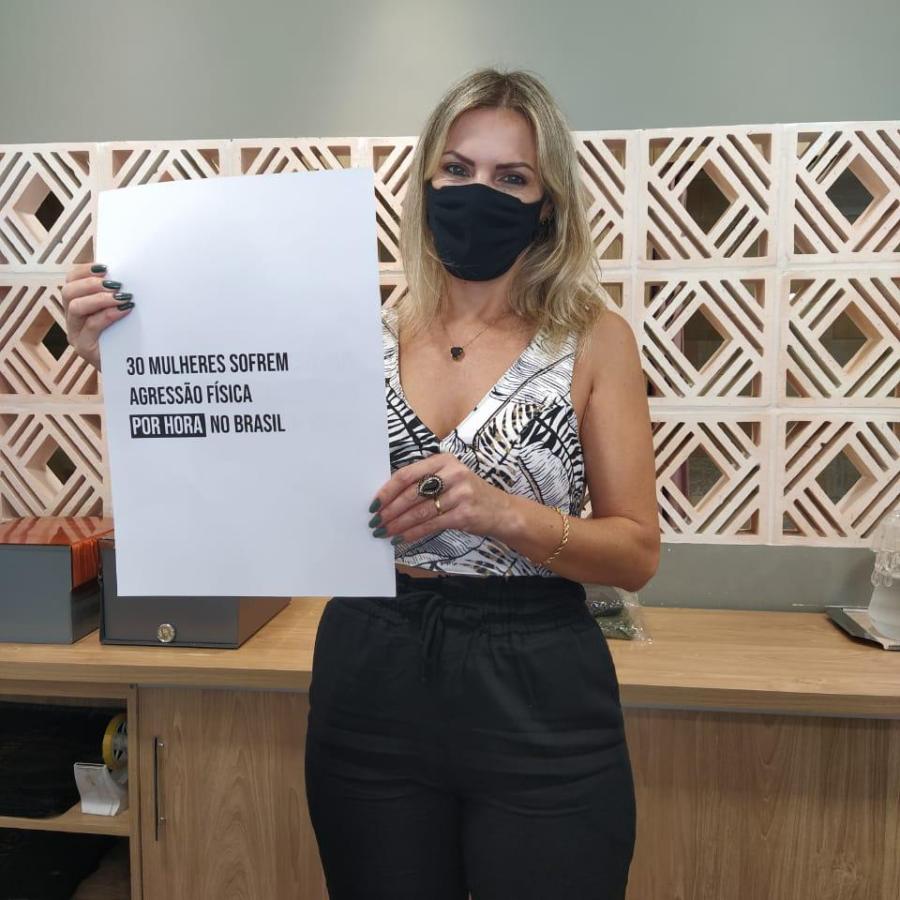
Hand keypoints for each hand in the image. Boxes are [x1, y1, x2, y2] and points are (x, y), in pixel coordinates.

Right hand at [61, 262, 134, 370]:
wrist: (130, 370)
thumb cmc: (127, 337)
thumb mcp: (121, 313)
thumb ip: (117, 295)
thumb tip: (126, 274)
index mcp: (77, 305)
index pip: (70, 281)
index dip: (84, 270)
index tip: (105, 267)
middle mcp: (72, 319)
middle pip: (68, 292)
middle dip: (91, 284)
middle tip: (115, 284)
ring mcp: (76, 335)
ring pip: (76, 308)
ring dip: (99, 298)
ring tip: (121, 296)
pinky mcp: (85, 349)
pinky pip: (91, 326)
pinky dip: (108, 315)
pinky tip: (124, 310)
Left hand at [369, 453, 509, 544]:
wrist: (501, 511)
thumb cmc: (468, 494)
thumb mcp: (449, 479)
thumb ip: (424, 482)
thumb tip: (389, 499)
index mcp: (443, 460)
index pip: (407, 474)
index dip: (387, 490)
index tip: (374, 503)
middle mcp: (452, 473)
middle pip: (411, 493)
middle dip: (390, 510)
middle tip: (376, 521)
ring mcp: (460, 493)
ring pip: (419, 511)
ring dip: (398, 524)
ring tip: (385, 532)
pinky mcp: (464, 514)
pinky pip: (431, 524)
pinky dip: (413, 533)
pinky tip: (402, 538)